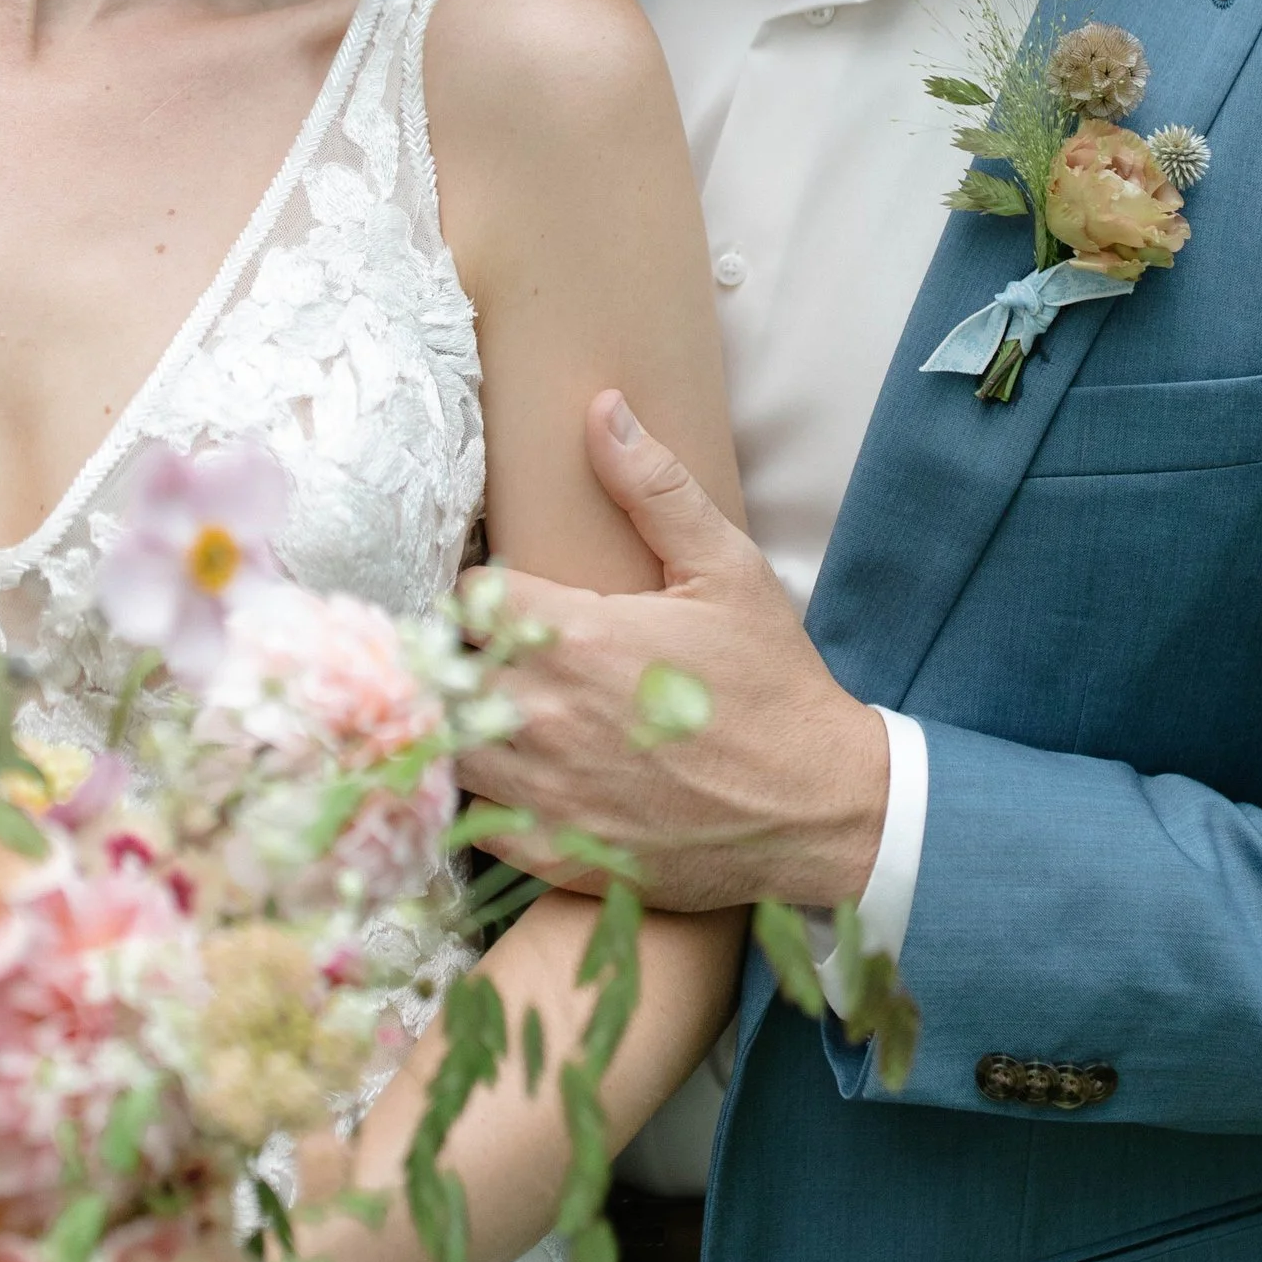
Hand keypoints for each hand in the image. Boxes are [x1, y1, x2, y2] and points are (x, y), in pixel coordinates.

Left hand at [464, 395, 891, 914]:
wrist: (820, 809)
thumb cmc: (773, 685)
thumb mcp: (727, 571)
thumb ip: (655, 488)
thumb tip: (602, 410)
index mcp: (577, 638)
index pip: (467, 595)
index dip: (474, 586)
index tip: (496, 589)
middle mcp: (543, 716)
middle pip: (441, 669)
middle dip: (454, 651)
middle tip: (485, 646)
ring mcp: (542, 792)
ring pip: (443, 744)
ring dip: (454, 719)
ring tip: (487, 703)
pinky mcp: (549, 852)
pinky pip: (467, 817)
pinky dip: (472, 789)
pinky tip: (504, 767)